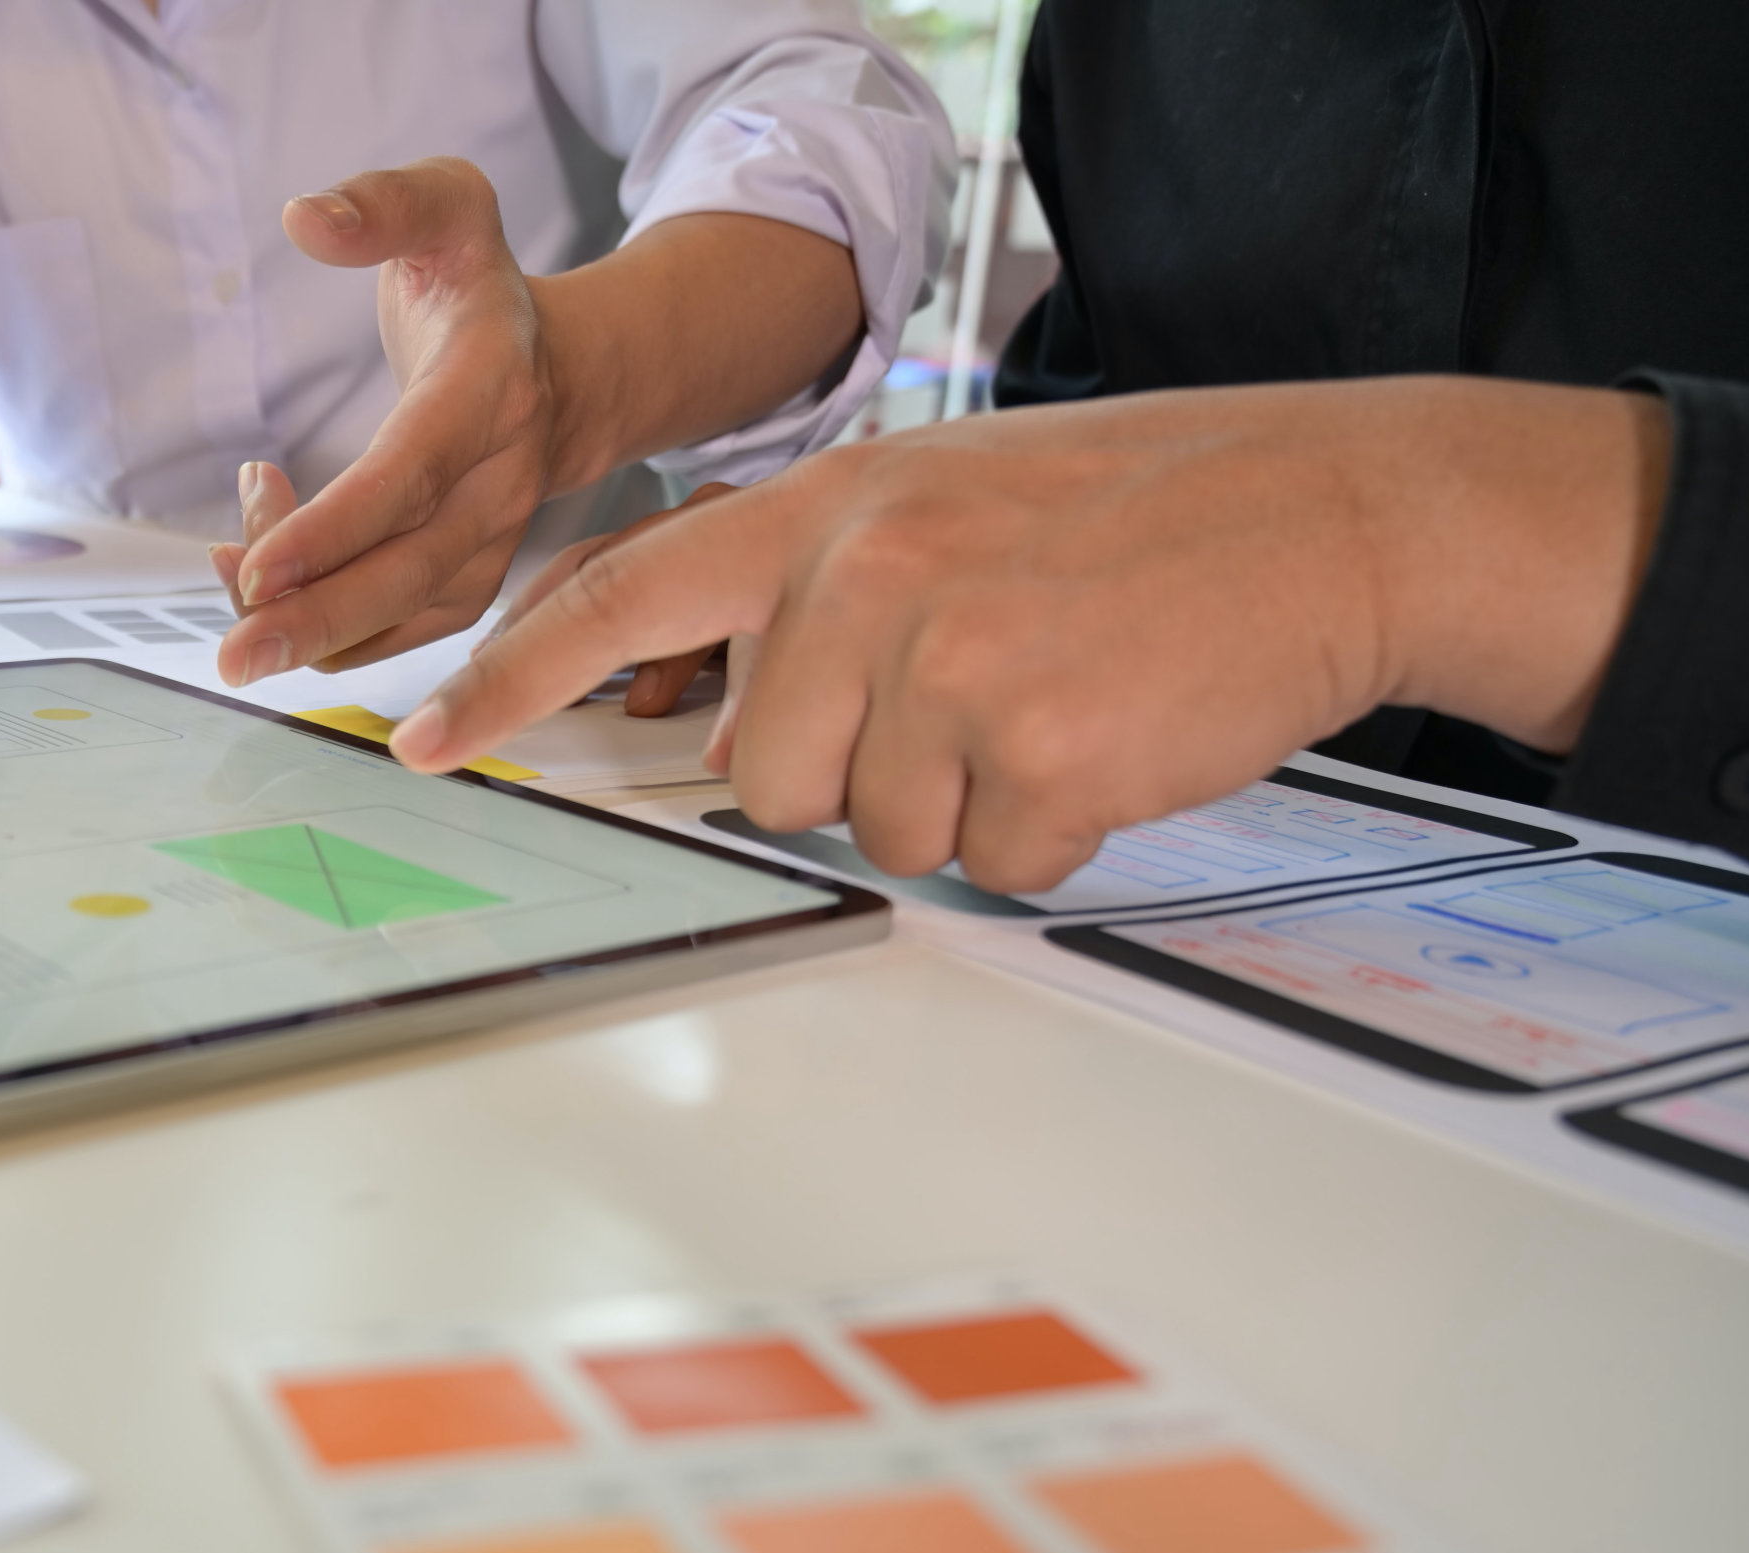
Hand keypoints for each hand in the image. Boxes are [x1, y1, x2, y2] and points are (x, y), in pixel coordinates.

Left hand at [214, 158, 549, 686]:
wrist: (559, 368)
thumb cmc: (477, 287)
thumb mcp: (447, 206)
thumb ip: (381, 204)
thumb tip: (304, 218)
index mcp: (492, 380)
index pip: (414, 467)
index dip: (337, 524)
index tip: (257, 566)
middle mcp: (503, 473)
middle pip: (412, 567)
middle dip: (316, 618)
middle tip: (234, 655)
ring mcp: (494, 536)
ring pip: (406, 612)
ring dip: (315, 627)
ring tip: (232, 603)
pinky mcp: (471, 576)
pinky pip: (404, 628)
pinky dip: (334, 631)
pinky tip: (263, 596)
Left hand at [390, 377, 1670, 890]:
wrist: (1325, 510)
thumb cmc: (1131, 511)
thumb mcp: (935, 497)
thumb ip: (811, 586)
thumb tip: (721, 715)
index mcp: (824, 504)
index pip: (616, 594)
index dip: (508, 681)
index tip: (422, 742)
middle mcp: (863, 575)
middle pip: (765, 770)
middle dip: (855, 770)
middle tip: (971, 694)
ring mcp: (950, 664)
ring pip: (878, 829)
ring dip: (962, 800)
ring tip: (1052, 698)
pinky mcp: (1040, 753)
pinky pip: (995, 860)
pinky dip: (1051, 829)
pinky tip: (1108, 738)